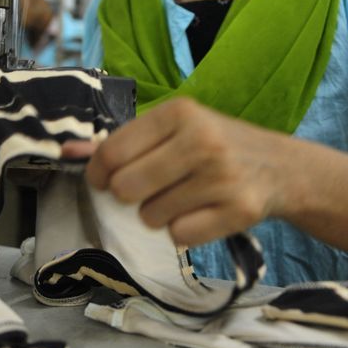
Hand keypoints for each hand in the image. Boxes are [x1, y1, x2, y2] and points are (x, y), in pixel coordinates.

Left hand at [61, 97, 291, 246]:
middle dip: (130, 196)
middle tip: (152, 189)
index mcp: (179, 112)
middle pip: (126, 188)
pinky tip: (200, 213)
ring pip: (150, 216)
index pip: (112, 152)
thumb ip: (119, 142)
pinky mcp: (238, 211)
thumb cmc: (214, 145)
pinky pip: (179, 236)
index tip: (107, 180)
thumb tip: (65, 151)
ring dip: (158, 215)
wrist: (281, 167)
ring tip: (182, 198)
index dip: (99, 174)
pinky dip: (183, 232)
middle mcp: (201, 140)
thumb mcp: (171, 130)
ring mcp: (222, 176)